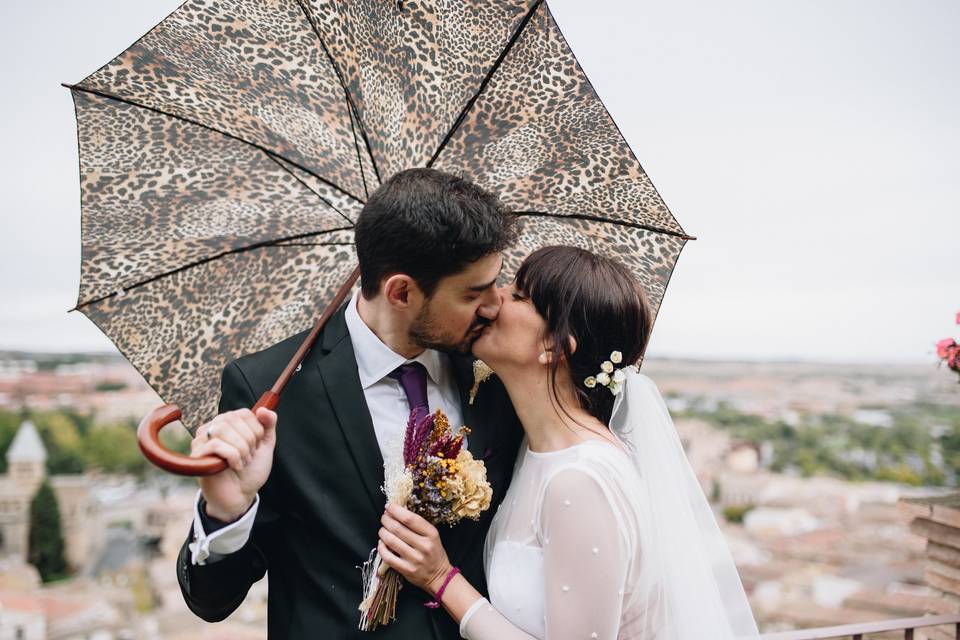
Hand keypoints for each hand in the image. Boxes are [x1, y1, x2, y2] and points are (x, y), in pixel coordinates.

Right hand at [194, 407, 277, 521]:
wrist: (240, 496)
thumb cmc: (250, 471)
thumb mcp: (265, 445)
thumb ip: (268, 425)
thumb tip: (264, 409)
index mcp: (227, 423)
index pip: (243, 413)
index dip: (256, 429)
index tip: (257, 445)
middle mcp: (211, 428)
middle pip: (232, 418)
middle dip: (249, 439)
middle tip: (250, 456)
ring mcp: (201, 441)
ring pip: (222, 429)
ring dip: (241, 448)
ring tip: (243, 462)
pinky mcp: (197, 455)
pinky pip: (216, 445)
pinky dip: (233, 456)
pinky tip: (235, 466)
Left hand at [378, 504, 451, 594]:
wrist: (439, 576)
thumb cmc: (434, 552)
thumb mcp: (432, 535)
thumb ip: (417, 525)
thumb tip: (397, 512)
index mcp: (431, 534)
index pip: (410, 519)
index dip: (396, 510)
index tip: (389, 506)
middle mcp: (424, 546)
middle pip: (398, 528)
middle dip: (387, 520)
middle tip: (384, 517)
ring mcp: (415, 559)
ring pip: (391, 541)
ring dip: (383, 532)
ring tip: (382, 529)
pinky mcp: (407, 570)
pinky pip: (388, 557)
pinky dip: (381, 548)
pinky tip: (381, 543)